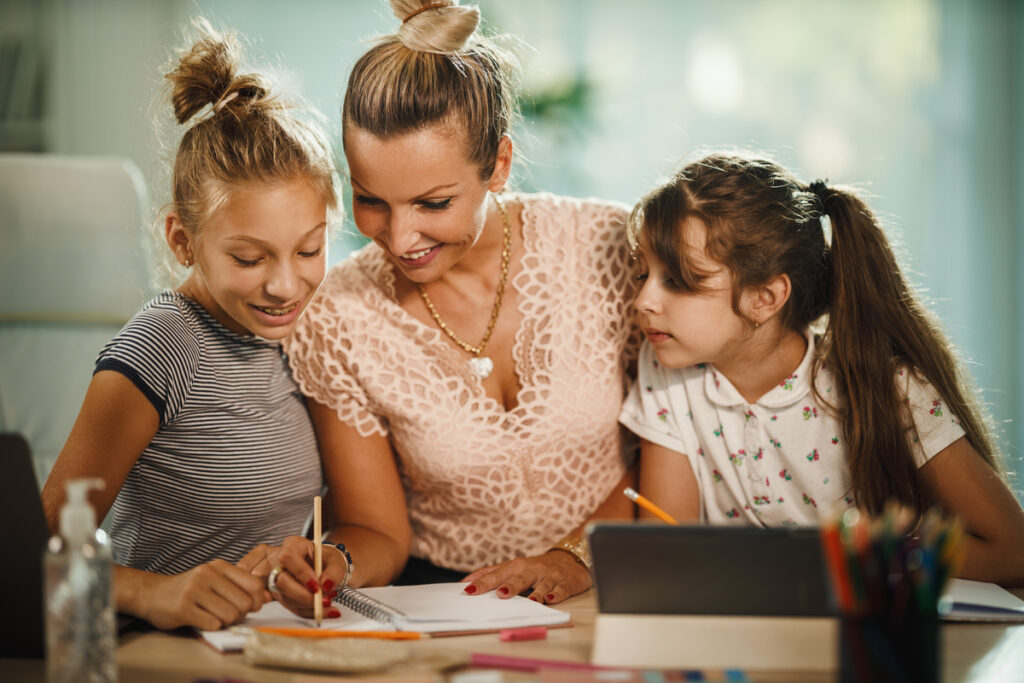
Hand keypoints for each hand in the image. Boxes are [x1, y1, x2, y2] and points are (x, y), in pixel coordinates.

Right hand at [137, 560, 267, 630]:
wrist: (153, 594)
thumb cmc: (190, 588)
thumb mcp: (214, 578)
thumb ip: (238, 585)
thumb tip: (266, 597)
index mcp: (219, 566)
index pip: (254, 584)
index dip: (257, 601)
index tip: (251, 607)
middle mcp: (207, 574)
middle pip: (244, 603)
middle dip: (241, 614)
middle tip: (230, 615)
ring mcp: (194, 590)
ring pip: (229, 615)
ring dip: (226, 622)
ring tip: (216, 617)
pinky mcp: (182, 608)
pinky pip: (212, 624)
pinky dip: (212, 626)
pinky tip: (204, 620)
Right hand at [240, 536, 346, 617]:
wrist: (324, 568)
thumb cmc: (328, 560)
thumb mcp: (337, 561)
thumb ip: (334, 572)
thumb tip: (326, 585)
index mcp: (293, 545)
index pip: (288, 557)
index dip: (302, 574)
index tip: (317, 587)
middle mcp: (279, 561)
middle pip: (282, 581)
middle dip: (304, 596)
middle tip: (323, 600)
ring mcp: (276, 578)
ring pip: (285, 597)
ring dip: (307, 605)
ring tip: (326, 603)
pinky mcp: (279, 594)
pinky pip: (290, 607)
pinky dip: (307, 611)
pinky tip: (322, 610)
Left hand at [461, 550, 590, 603]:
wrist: (570, 559)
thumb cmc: (536, 567)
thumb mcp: (514, 567)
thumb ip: (492, 573)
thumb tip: (467, 581)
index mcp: (517, 566)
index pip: (498, 574)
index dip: (484, 582)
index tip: (470, 590)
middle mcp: (533, 569)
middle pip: (520, 578)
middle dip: (510, 585)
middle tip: (500, 594)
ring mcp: (550, 576)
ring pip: (543, 584)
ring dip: (537, 592)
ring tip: (532, 601)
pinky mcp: (566, 583)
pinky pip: (561, 589)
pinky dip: (557, 594)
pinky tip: (551, 599)